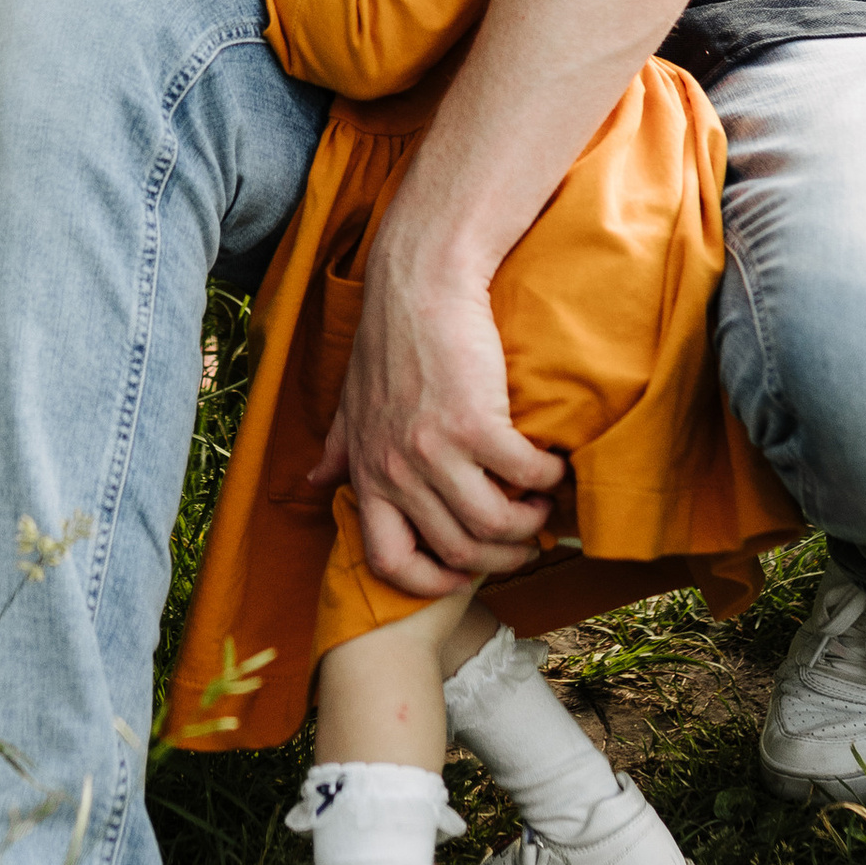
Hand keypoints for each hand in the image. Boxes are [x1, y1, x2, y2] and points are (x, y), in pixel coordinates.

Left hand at [310, 256, 563, 596]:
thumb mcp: (351, 401)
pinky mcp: (475, 422)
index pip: (388, 561)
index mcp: (368, 473)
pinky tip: (553, 467)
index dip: (430, 582)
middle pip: (458, 551)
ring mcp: (434, 450)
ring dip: (529, 524)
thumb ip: (338, 448)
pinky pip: (524, 476)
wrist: (420, 282)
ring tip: (542, 506)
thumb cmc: (390, 339)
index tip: (463, 574)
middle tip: (525, 540)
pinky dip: (547, 480)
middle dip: (501, 557)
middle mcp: (396, 471)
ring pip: (494, 525)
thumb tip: (313, 482)